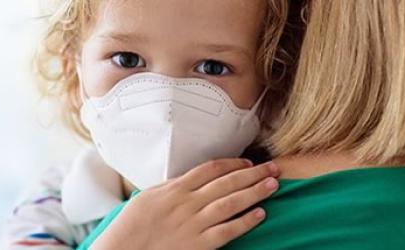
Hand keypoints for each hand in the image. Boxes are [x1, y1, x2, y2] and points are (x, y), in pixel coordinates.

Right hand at [91, 158, 279, 249]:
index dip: (233, 163)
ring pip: (231, 203)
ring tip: (273, 184)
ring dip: (255, 192)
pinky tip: (260, 214)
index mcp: (175, 188)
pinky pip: (227, 231)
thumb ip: (174, 186)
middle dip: (252, 173)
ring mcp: (194, 224)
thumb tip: (193, 178)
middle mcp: (188, 202)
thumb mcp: (149, 196)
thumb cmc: (131, 226)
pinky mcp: (198, 244)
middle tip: (273, 167)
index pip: (211, 169)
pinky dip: (245, 221)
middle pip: (227, 182)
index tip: (247, 161)